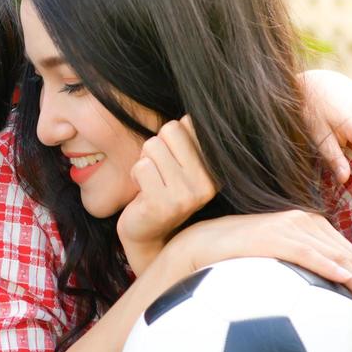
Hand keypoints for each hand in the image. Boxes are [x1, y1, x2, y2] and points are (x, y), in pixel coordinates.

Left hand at [116, 116, 216, 274]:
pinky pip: (141, 167)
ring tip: (151, 182)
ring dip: (144, 162)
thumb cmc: (162, 190)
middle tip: (158, 172)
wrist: (148, 233)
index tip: (173, 161)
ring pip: (152, 146)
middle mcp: (206, 183)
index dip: (171, 138)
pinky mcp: (163, 204)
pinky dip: (136, 176)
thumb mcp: (180, 163)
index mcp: (214, 169)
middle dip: (156, 147)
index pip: (189, 124)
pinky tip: (144, 193)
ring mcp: (187, 195)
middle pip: (170, 130)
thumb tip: (189, 117)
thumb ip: (186, 138)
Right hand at [166, 210, 351, 328]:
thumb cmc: (234, 264)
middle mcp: (307, 224)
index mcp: (311, 230)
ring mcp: (291, 227)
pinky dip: (328, 266)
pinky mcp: (273, 235)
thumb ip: (298, 283)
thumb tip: (318, 318)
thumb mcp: (273, 272)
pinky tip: (345, 281)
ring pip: (339, 258)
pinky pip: (307, 253)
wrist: (198, 246)